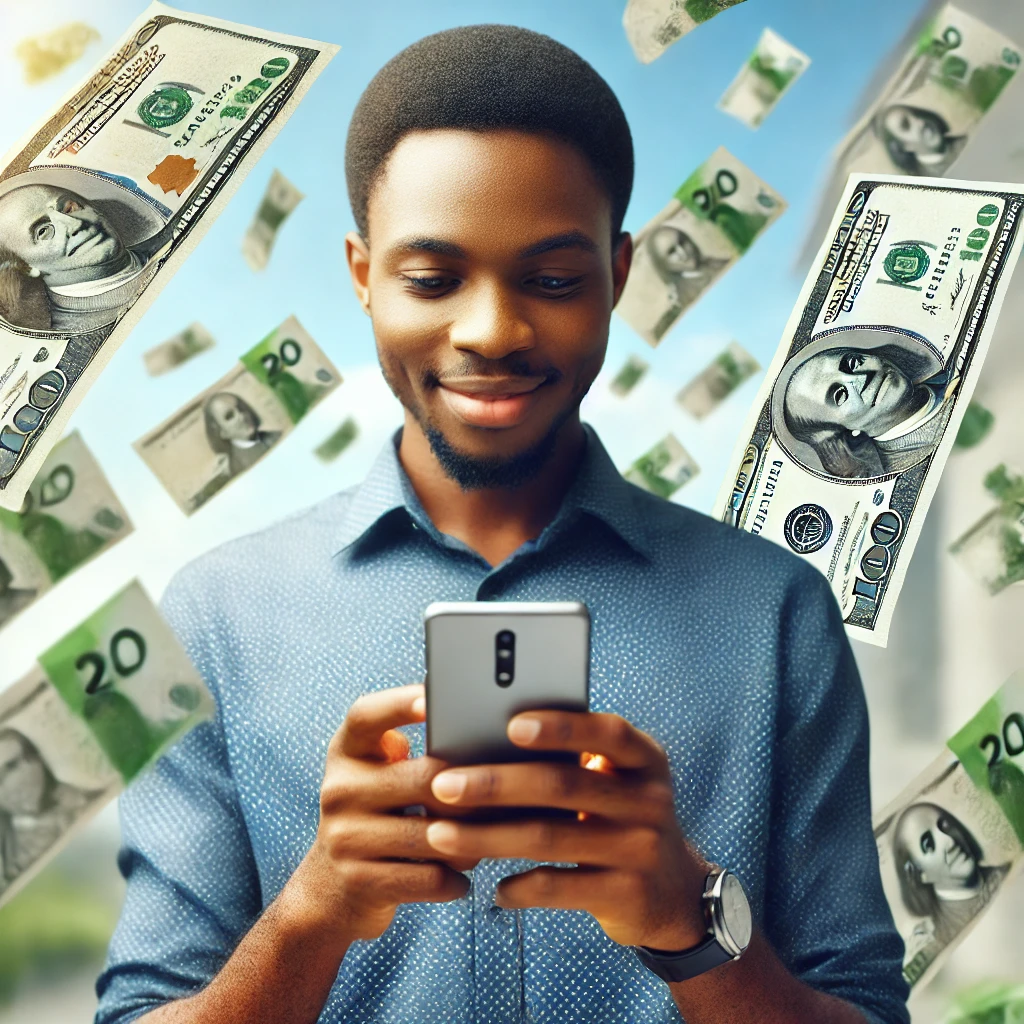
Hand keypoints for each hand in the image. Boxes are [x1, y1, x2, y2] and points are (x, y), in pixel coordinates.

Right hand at [291, 683, 483, 942]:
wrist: (329, 891)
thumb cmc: (376, 819)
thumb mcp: (377, 777)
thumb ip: (413, 754)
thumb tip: (482, 734)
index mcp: (347, 753)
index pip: (366, 716)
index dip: (399, 703)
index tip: (432, 696)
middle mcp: (340, 789)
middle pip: (423, 778)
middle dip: (471, 792)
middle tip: (507, 796)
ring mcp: (345, 836)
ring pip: (432, 834)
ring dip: (470, 841)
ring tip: (490, 841)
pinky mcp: (359, 881)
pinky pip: (426, 878)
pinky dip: (453, 880)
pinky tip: (462, 879)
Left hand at [423, 709, 710, 950]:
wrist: (674, 893)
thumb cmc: (620, 820)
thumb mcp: (615, 782)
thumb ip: (573, 760)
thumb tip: (486, 742)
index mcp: (644, 759)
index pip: (605, 732)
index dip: (560, 727)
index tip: (510, 725)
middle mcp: (648, 800)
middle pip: (562, 784)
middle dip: (495, 783)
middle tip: (443, 784)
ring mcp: (640, 848)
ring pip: (549, 837)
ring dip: (488, 835)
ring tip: (442, 834)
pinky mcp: (627, 894)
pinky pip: (560, 887)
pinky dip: (521, 887)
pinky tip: (494, 888)